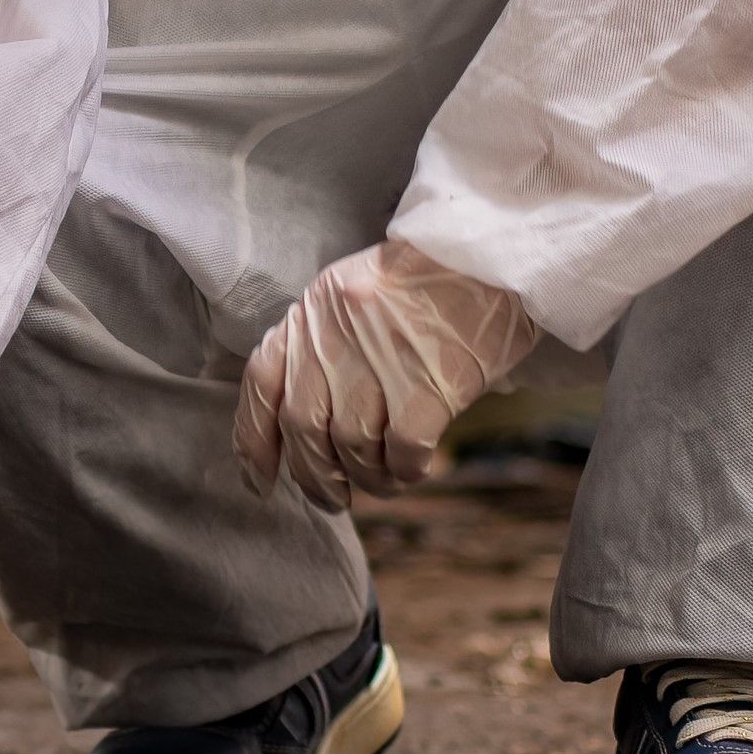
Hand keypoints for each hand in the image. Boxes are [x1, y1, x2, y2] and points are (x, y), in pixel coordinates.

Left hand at [232, 240, 538, 508]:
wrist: (497, 255)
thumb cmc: (433, 283)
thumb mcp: (359, 295)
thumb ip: (326, 346)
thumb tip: (306, 429)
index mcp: (314, 309)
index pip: (263, 382)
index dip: (255, 441)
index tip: (264, 481)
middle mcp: (336, 332)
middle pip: (304, 426)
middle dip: (315, 476)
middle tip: (335, 498)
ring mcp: (381, 357)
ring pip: (352, 445)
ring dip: (368, 477)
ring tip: (385, 481)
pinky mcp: (429, 382)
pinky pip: (402, 449)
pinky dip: (404, 469)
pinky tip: (416, 467)